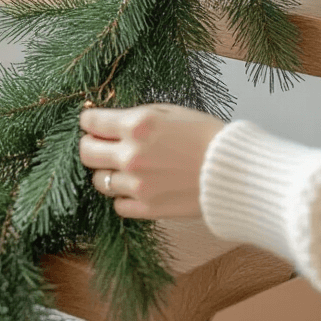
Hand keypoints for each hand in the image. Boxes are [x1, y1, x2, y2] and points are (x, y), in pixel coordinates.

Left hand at [78, 103, 226, 218]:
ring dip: (108, 172)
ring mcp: (137, 185)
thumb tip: (107, 119)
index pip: (91, 122)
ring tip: (126, 167)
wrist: (234, 171)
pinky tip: (139, 186)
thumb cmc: (206, 135)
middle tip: (101, 144)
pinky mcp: (147, 209)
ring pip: (99, 181)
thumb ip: (136, 115)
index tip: (93, 123)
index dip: (89, 121)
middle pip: (86, 153)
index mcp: (137, 125)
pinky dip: (124, 196)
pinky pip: (118, 205)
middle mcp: (131, 156)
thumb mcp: (170, 111)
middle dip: (90, 145)